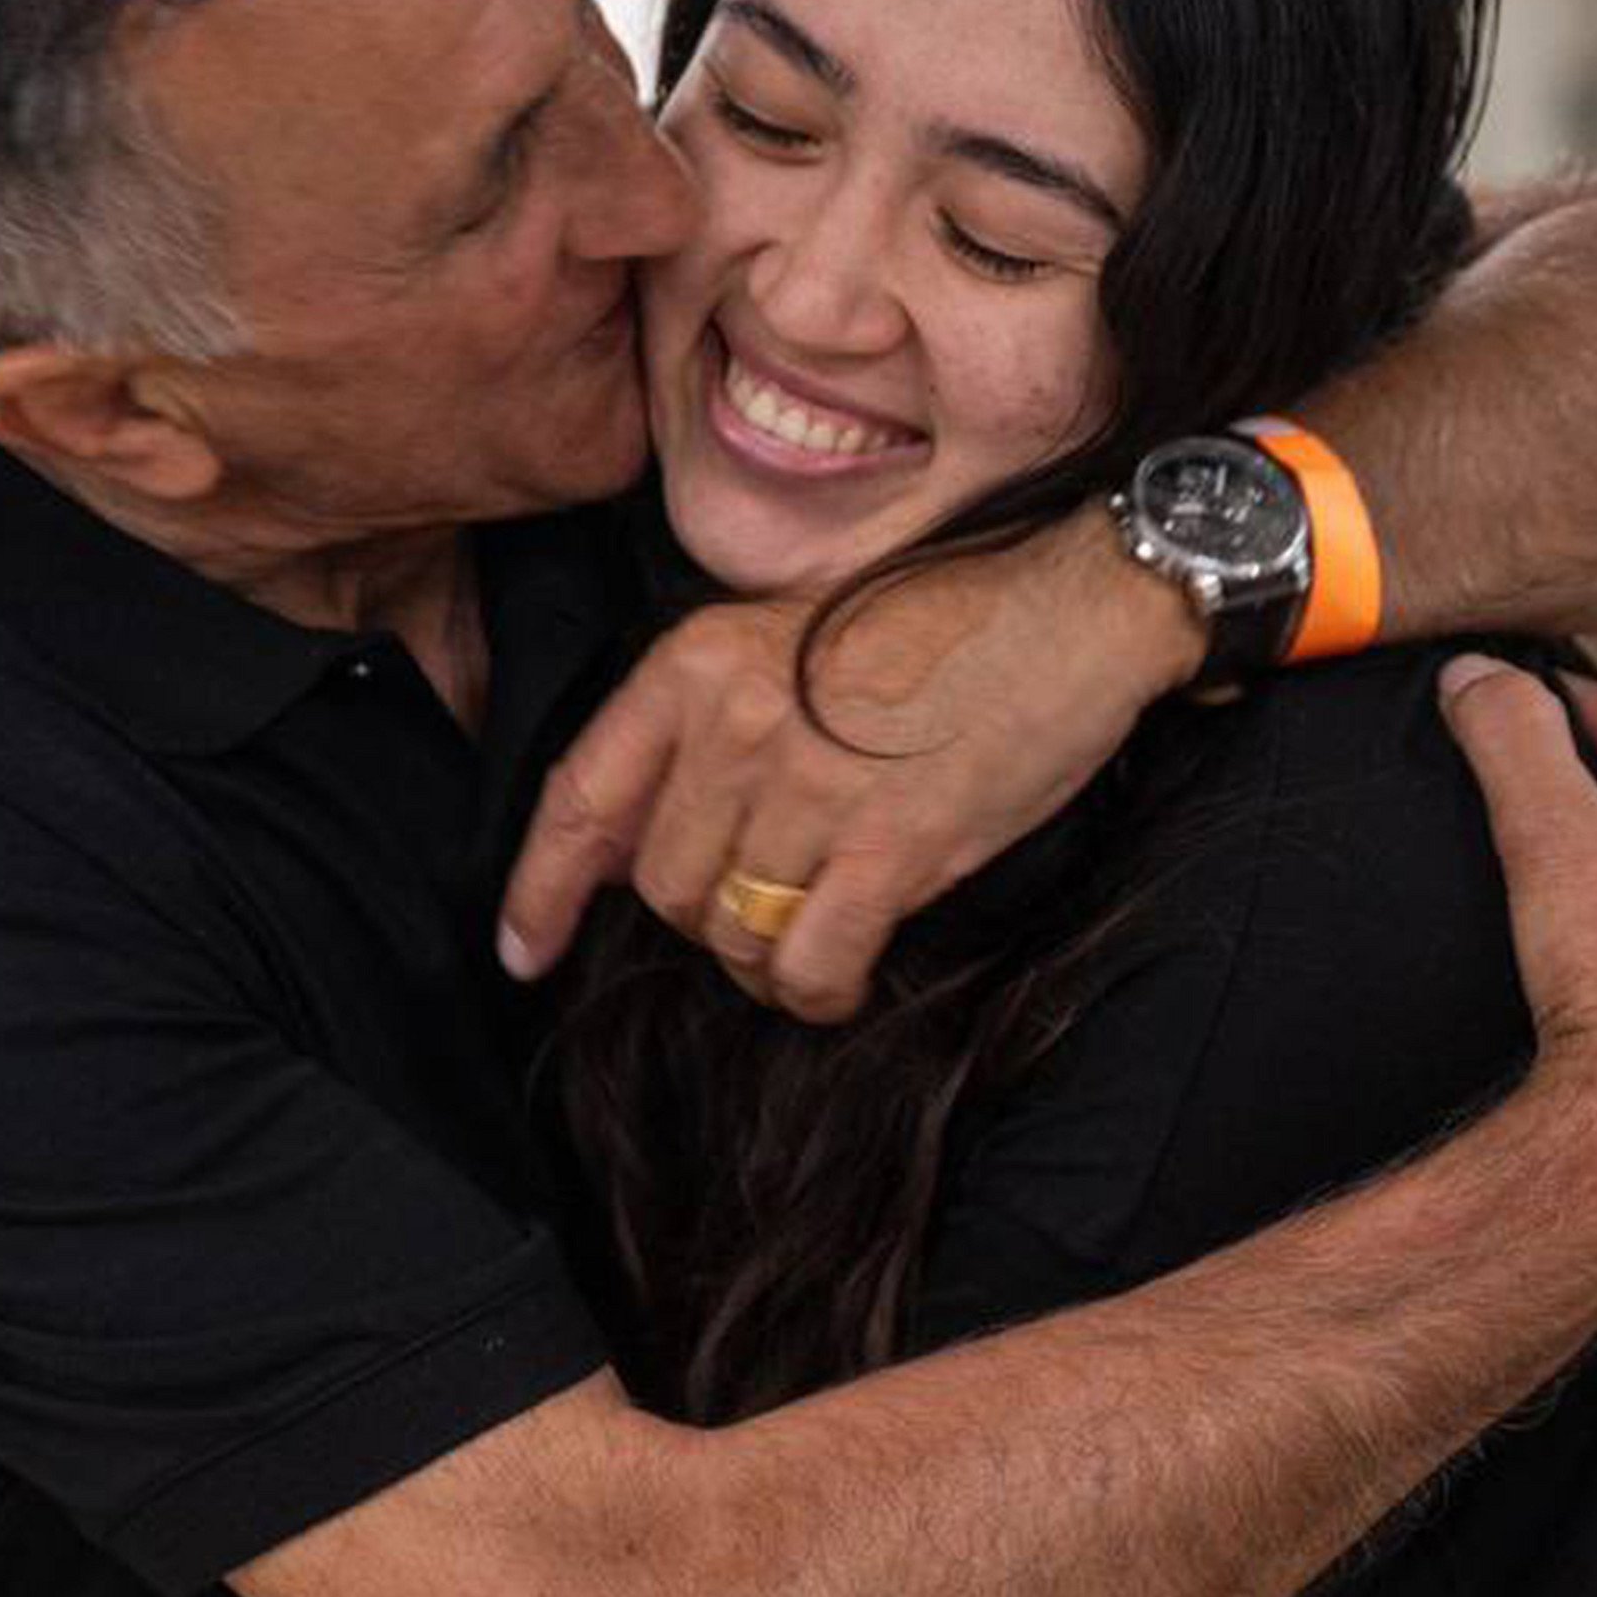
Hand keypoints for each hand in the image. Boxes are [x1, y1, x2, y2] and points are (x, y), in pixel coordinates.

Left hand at [497, 508, 1200, 1022]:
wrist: (1074, 605)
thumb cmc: (940, 622)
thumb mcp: (788, 641)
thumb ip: (700, 731)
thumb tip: (624, 852)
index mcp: (698, 662)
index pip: (581, 797)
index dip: (539, 890)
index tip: (521, 951)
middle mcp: (737, 723)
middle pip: (662, 886)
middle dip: (702, 918)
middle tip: (766, 902)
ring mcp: (810, 787)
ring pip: (732, 934)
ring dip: (766, 959)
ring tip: (814, 934)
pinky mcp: (889, 846)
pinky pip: (811, 964)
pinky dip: (819, 991)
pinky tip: (844, 975)